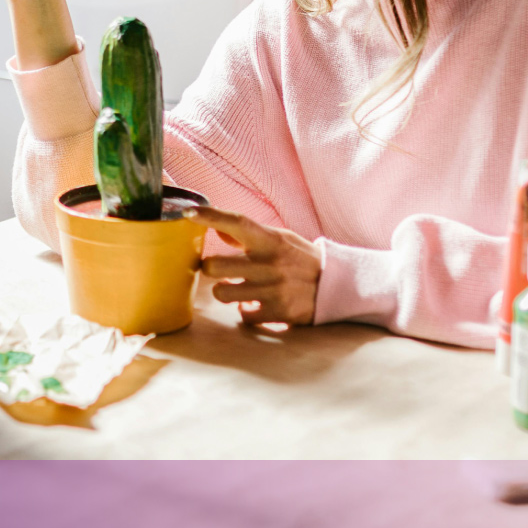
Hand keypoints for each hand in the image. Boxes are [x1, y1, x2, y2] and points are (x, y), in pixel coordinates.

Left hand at [193, 206, 321, 326]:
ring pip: (222, 294)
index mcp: (270, 240)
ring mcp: (273, 289)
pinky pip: (243, 315)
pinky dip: (245, 311)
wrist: (338, 287)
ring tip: (235, 289)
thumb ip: (249, 235)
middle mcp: (269, 263)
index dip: (211, 216)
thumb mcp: (281, 240)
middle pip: (214, 266)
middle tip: (217, 270)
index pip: (237, 222)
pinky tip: (253, 305)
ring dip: (225, 292)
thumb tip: (216, 228)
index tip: (189, 212)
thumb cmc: (302, 260)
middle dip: (210, 269)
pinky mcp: (277, 312)